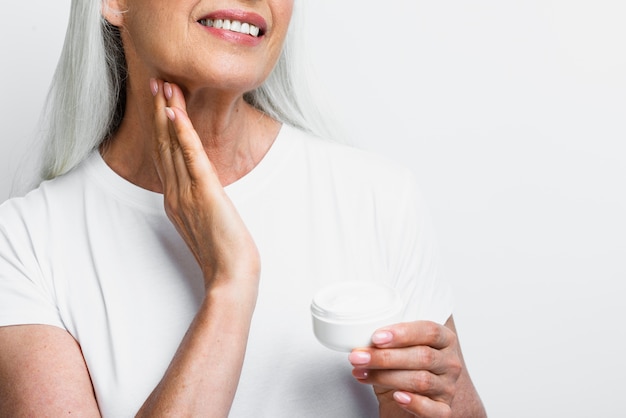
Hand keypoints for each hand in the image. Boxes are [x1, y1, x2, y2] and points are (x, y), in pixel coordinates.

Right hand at [150, 79, 259, 290]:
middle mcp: (176, 194)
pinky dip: (182, 133)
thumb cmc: (223, 254)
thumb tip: (202, 191)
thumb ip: (197, 204)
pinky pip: (191, 158)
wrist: (230, 276)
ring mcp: (187, 194)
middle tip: (155, 83)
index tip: (160, 103)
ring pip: (173, 146)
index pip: (165, 157)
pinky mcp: (205, 194)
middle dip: (159, 112)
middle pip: (164, 146)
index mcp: (175, 200)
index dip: (160, 128)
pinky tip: (176, 113)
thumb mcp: (205, 224)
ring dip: (169, 113)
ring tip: (164, 85)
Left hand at [348, 321, 461, 417]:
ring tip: (363, 373)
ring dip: (386, 377)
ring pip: (421, 380)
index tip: (376, 338)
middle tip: (359, 356)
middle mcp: (449, 362)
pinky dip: (414, 403)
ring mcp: (448, 387)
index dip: (402, 333)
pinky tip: (398, 396)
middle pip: (423, 356)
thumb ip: (388, 340)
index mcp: (444, 340)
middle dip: (386, 357)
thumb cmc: (401, 369)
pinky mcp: (443, 410)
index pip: (429, 331)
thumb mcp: (396, 349)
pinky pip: (433, 409)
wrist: (405, 400)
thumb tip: (360, 335)